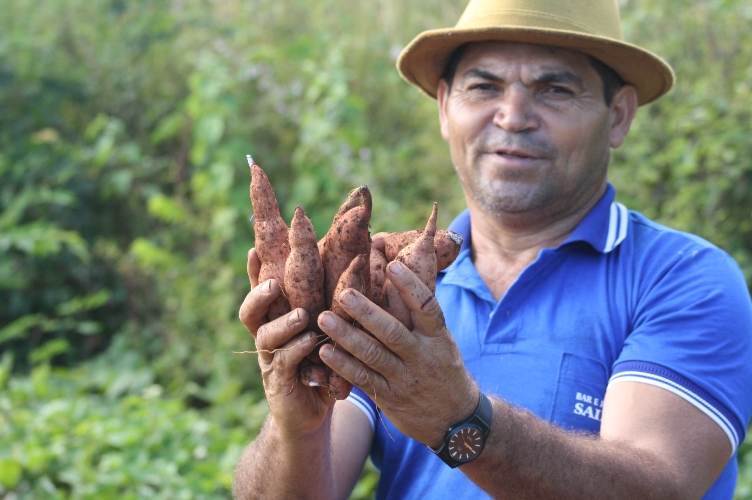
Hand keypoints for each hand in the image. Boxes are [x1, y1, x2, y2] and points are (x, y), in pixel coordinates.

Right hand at [238, 248, 334, 438]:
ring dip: (283, 324)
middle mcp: (268, 338)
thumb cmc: (324, 363)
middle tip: (273, 285)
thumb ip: (332, 304)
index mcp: (276, 320)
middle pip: (250, 311)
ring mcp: (269, 361)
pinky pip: (283, 362)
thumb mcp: (328, 331)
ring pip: (266, 336)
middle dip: (258, 294)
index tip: (255, 248)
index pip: (260, 291)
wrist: (313, 414)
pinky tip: (310, 342)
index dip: (254, 271)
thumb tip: (358, 262)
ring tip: (301, 315)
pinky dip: (297, 350)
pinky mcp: (278, 382)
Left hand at [317, 260, 478, 447]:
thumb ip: (420, 318)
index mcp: (438, 337)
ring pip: (374, 355)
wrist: (456, 420)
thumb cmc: (444, 369)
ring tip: (324, 319)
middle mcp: (423, 357)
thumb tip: (398, 276)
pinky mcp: (390, 398)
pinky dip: (343, 365)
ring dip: (347, 337)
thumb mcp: (442, 342)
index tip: (392, 266)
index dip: (410, 286)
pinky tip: (326, 352)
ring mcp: (405, 379)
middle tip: (344, 293)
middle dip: (367, 312)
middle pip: (393, 332)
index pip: (427, 307)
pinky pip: (364, 379)